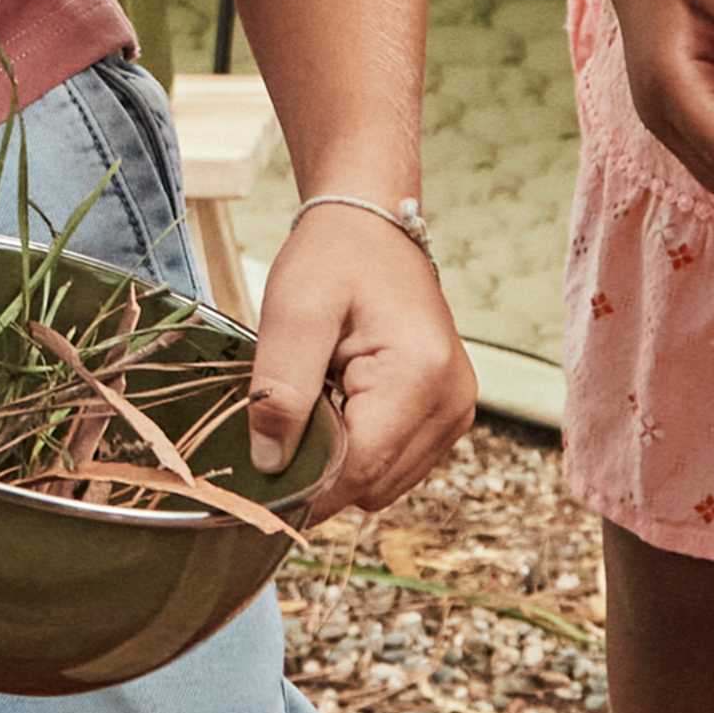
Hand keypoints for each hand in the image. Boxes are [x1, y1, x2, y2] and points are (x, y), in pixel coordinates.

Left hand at [246, 205, 474, 521]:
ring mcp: (455, 412)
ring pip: (382, 482)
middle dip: (322, 466)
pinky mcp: (446, 414)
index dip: (304, 486)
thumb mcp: (293, 311)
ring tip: (319, 395)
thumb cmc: (333, 257)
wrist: (372, 226)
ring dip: (341, 456)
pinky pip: (394, 462)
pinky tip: (341, 400)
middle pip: (372, 484)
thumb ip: (280, 390)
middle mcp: (451, 404)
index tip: (258, 481)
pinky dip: (360, 446)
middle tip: (285, 416)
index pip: (358, 470)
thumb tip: (270, 466)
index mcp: (421, 377)